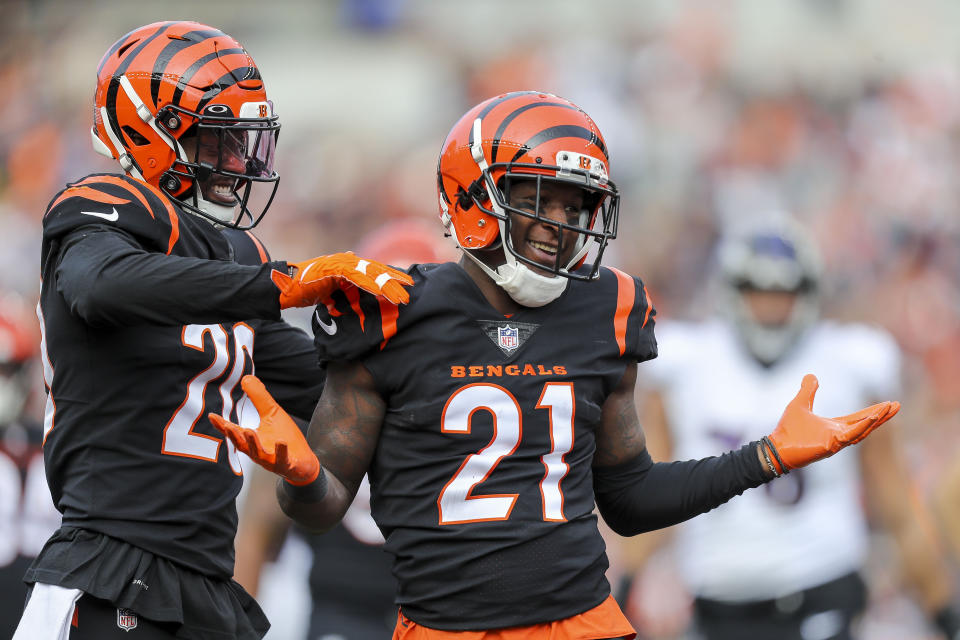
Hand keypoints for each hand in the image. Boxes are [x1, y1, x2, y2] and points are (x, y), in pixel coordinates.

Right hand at [209, 375, 319, 485]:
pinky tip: (281, 443)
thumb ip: (258, 397)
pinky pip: (282, 459)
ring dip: (253, 443)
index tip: (212, 416)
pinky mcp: (286, 464)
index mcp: (251, 439)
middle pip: (242, 444)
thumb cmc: (284, 437)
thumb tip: (246, 378)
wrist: (303, 461)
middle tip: (226, 426)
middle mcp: (257, 451)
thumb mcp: (271, 413)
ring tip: (249, 431)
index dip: (222, 425)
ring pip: (258, 453)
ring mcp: (271, 459)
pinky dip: (281, 452)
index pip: (234, 432)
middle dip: (234, 435)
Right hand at [271, 252, 413, 308]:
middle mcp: (347, 260)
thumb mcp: (333, 291)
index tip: (406, 285)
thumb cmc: (308, 291)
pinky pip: (357, 276)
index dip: (391, 277)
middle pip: (377, 269)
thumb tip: (359, 287)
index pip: (375, 271)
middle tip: (411, 288)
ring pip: (370, 273)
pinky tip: (382, 291)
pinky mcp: (334, 267)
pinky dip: (370, 284)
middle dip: (395, 279)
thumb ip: (347, 288)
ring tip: (400, 296)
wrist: (287, 287)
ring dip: (387, 285)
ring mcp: (341, 262)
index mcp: (349, 265)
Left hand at [765, 374, 899, 473]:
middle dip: (883, 415)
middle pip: (867, 424)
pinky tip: (875, 416)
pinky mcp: (833, 444)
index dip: (874, 412)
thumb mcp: (800, 404)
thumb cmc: (788, 430)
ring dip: (878, 419)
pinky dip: (864, 425)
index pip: (859, 418)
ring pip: (863, 429)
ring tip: (891, 408)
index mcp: (835, 427)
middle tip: (897, 405)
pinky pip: (852, 434)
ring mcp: (838, 441)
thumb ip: (808, 390)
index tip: (887, 404)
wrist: (777, 447)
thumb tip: (811, 375)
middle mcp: (840, 435)